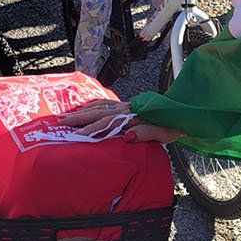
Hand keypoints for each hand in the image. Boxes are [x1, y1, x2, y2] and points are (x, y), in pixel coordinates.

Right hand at [60, 98, 182, 143]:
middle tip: (59, 122)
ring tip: (63, 117)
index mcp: (134, 114)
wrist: (181, 110)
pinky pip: (104, 103)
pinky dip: (90, 105)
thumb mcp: (165, 132)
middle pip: (98, 111)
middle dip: (77, 117)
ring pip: (98, 106)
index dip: (94, 128)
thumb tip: (127, 136)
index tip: (80, 135)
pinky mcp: (126, 105)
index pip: (109, 122)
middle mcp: (126, 108)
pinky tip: (82, 109)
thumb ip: (148, 133)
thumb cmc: (173, 123)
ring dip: (80, 112)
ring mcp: (125, 105)